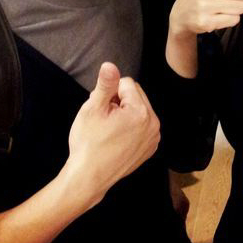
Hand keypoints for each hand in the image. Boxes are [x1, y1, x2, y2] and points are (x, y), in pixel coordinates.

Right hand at [65, 62, 160, 209]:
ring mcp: (153, 138)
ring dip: (125, 113)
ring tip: (110, 129)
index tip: (101, 109)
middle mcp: (153, 124)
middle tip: (104, 118)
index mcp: (141, 112)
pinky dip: (131, 127)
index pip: (126, 83)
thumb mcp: (92, 109)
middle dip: (119, 101)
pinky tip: (117, 139)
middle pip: (136, 95)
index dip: (110, 92)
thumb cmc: (88, 143)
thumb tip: (110, 64)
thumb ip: (105, 84)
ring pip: (139, 109)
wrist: (88, 178)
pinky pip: (142, 126)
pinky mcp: (150, 148)